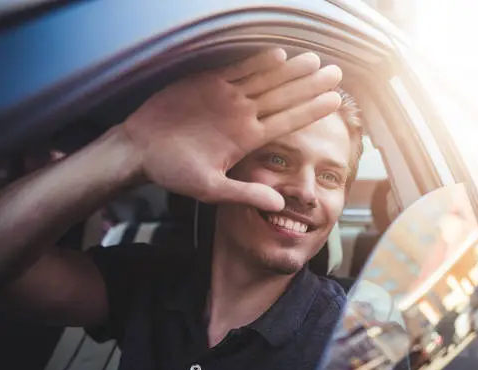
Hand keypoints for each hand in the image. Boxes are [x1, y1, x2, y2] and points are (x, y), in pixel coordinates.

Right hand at [122, 49, 341, 210]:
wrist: (141, 150)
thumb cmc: (173, 171)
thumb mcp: (211, 189)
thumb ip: (245, 193)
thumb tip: (278, 206)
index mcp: (247, 139)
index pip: (286, 122)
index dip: (311, 111)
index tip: (335, 102)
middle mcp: (242, 116)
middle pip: (282, 97)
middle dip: (309, 85)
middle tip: (336, 73)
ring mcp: (227, 99)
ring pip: (264, 80)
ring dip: (289, 71)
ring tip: (315, 61)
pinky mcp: (207, 84)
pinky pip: (236, 70)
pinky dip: (255, 63)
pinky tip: (278, 55)